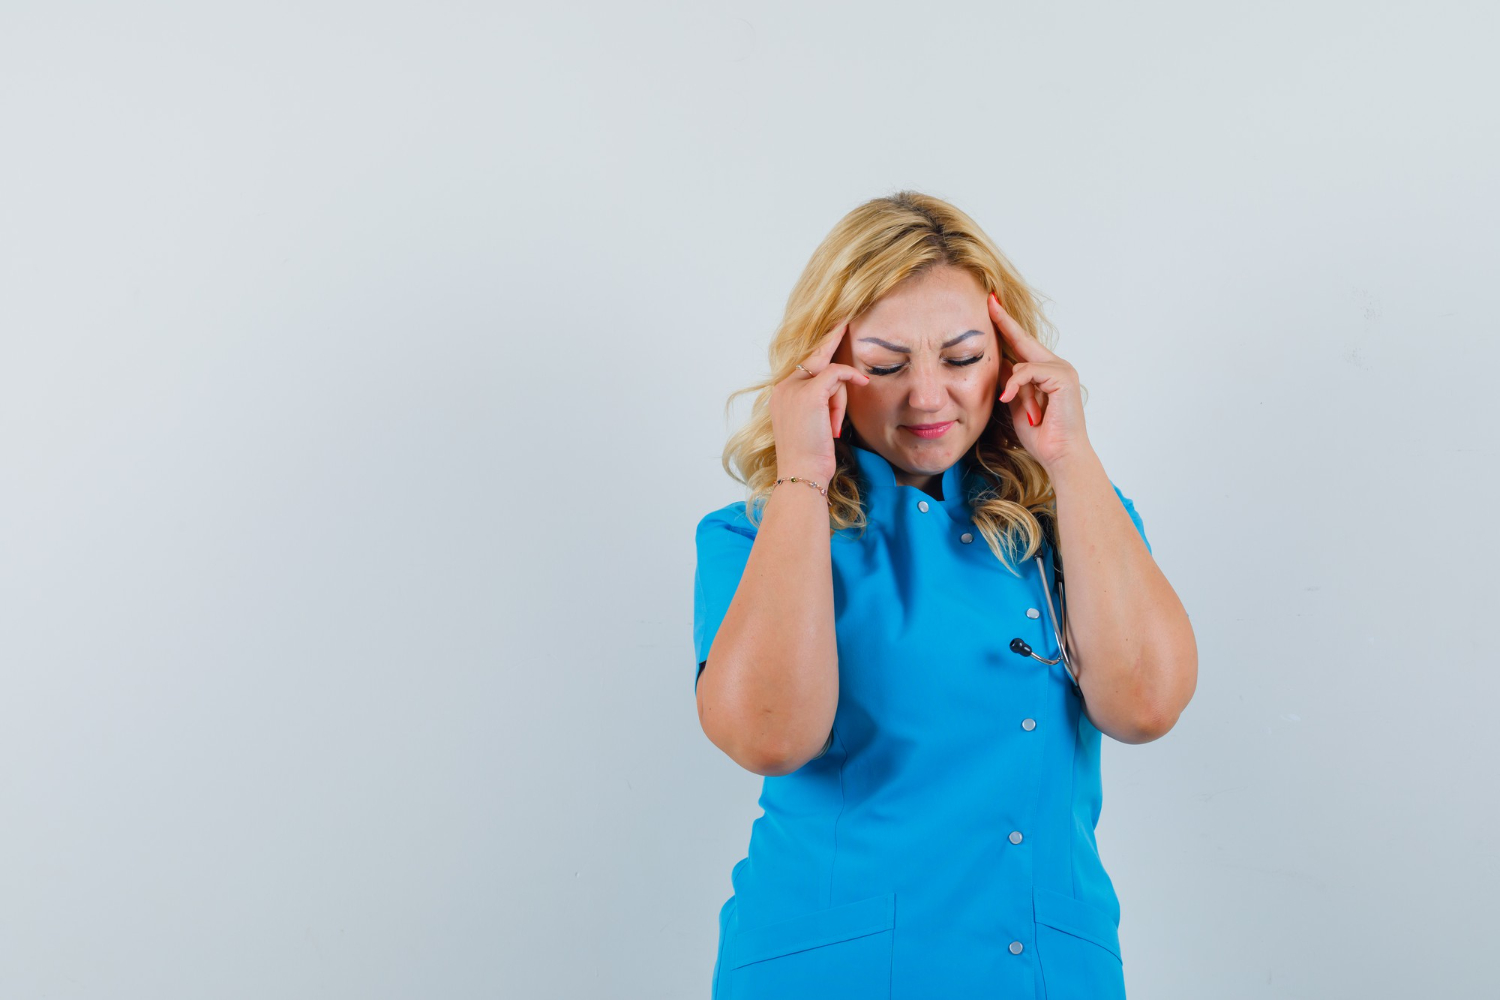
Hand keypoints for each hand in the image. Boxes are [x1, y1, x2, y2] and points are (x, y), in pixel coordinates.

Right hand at [769, 319, 870, 483]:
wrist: (801, 473)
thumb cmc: (810, 457)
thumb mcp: (812, 425)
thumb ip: (819, 403)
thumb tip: (840, 386)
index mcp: (782, 394)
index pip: (805, 364)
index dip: (821, 347)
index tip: (834, 329)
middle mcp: (784, 387)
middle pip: (818, 363)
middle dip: (833, 339)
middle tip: (846, 318)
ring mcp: (794, 388)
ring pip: (830, 373)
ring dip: (841, 401)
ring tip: (832, 429)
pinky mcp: (809, 393)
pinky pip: (836, 373)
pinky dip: (850, 377)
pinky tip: (861, 381)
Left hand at [989, 291, 1092, 470]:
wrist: (1059, 455)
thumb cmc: (1041, 435)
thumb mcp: (1016, 404)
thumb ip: (1010, 383)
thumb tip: (997, 364)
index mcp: (1046, 372)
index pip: (1021, 345)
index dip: (1006, 327)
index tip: (992, 307)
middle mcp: (1056, 366)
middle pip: (1024, 340)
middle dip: (1004, 321)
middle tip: (989, 301)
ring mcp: (1062, 369)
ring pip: (1024, 360)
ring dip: (1012, 383)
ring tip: (1014, 404)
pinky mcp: (1063, 377)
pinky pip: (1029, 371)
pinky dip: (1016, 384)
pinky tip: (1010, 399)